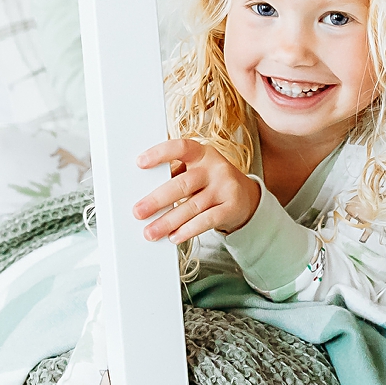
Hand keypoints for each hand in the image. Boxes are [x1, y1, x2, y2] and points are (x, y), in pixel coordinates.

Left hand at [132, 138, 261, 241]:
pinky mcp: (231, 208)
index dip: (160, 153)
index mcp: (202, 153)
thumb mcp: (197, 170)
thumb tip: (144, 192)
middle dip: (157, 199)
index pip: (181, 147)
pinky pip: (206, 221)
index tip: (140, 163)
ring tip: (151, 231)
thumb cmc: (211, 182)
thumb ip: (176, 175)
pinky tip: (174, 236)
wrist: (246, 198)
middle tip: (138, 212)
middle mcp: (215, 168)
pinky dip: (188, 230)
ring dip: (168, 221)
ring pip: (192, 206)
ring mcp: (225, 188)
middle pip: (183, 184)